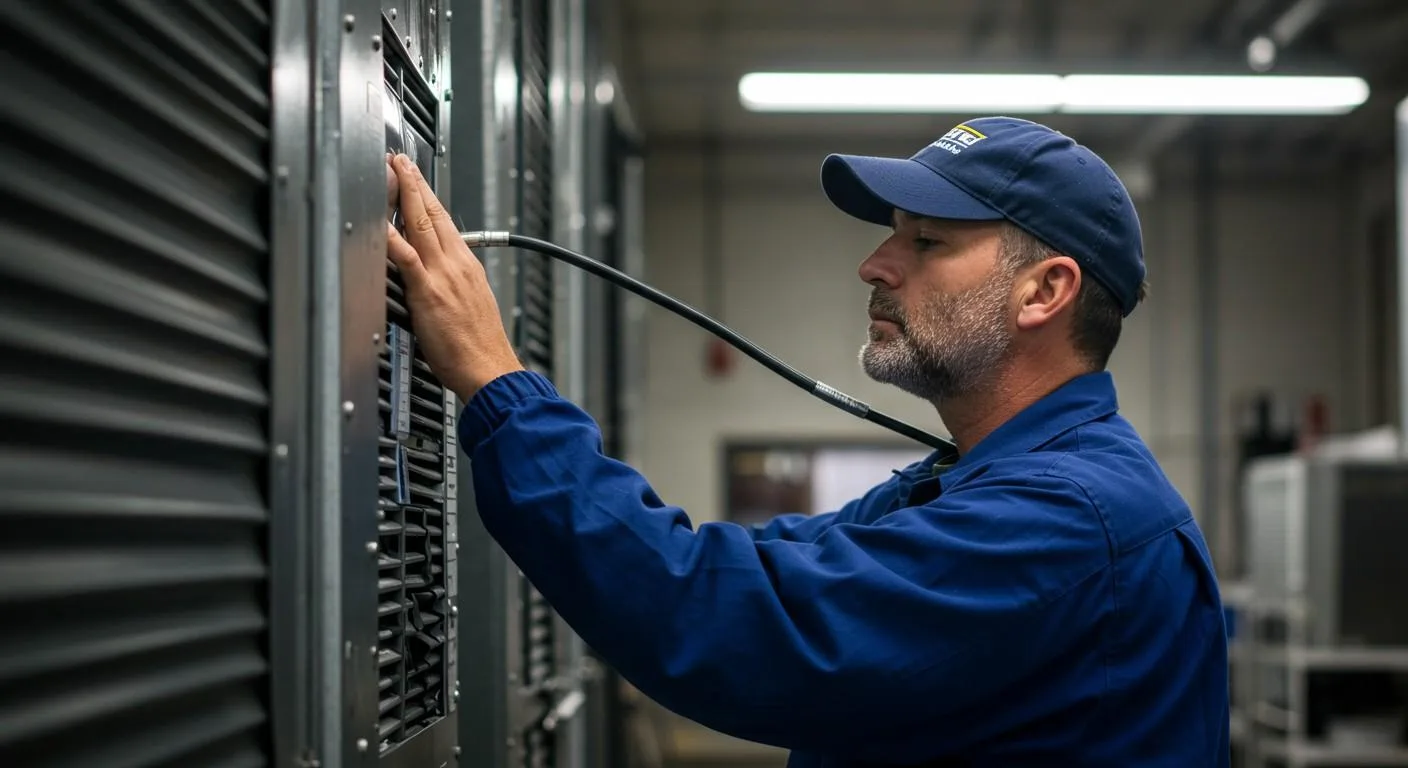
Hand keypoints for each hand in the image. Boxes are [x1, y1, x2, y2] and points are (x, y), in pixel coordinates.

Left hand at [385, 153, 522, 401]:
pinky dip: (392, 238)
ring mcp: (443, 276)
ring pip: (422, 224)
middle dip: (415, 184)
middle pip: (433, 214)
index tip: (417, 180)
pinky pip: (407, 258)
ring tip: (392, 173)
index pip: (446, 222)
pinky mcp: (429, 292)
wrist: (491, 369)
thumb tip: (440, 279)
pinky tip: (380, 223)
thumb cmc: (480, 348)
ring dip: (405, 195)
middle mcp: (457, 265)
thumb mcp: (472, 305)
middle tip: (401, 161)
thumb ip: (454, 285)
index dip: (429, 197)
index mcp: (467, 267)